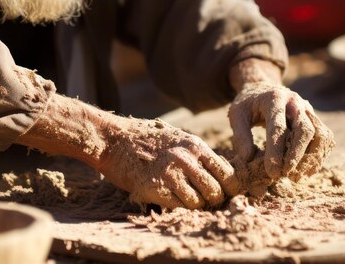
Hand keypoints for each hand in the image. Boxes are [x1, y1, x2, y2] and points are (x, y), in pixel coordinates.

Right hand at [97, 117, 239, 208]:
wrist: (114, 140)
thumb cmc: (146, 139)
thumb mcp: (178, 138)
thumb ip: (198, 154)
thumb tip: (220, 174)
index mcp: (195, 146)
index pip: (227, 173)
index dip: (229, 187)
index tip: (226, 193)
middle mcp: (186, 159)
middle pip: (215, 191)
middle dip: (213, 199)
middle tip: (205, 200)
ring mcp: (171, 174)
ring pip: (198, 202)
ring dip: (194, 204)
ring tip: (185, 198)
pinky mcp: (155, 188)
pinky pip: (178, 206)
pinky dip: (177, 206)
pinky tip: (170, 197)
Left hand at [228, 81, 334, 180]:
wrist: (262, 88)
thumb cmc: (248, 104)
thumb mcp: (236, 114)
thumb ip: (240, 135)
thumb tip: (248, 158)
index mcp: (274, 98)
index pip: (278, 126)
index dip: (276, 151)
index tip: (272, 171)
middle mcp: (295, 102)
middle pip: (304, 129)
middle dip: (297, 155)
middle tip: (285, 174)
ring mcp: (307, 109)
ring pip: (320, 134)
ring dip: (311, 157)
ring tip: (296, 176)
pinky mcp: (313, 118)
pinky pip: (324, 137)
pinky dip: (318, 155)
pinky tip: (306, 170)